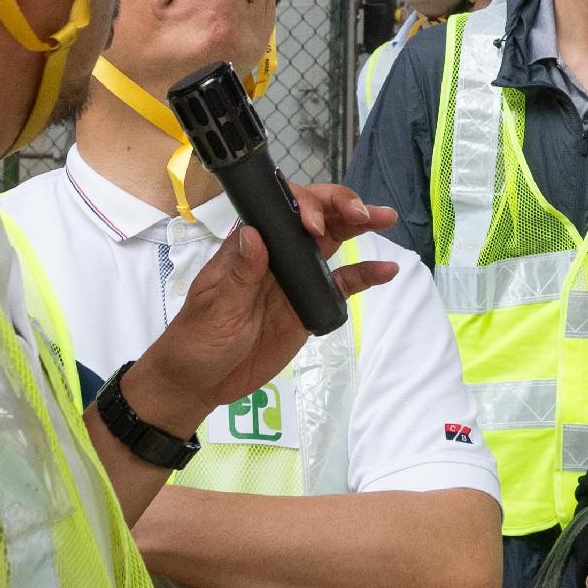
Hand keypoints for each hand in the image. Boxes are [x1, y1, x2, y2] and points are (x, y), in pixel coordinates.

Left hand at [126, 182, 399, 432]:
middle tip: (363, 213)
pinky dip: (365, 275)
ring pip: (332, 241)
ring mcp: (295, 277)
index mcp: (248, 246)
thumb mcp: (217, 308)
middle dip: (339, 205)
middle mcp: (276, 253)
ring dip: (358, 226)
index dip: (303, 205)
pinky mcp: (309, 303)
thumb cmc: (199, 339)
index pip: (279, 209)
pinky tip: (387, 271)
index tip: (314, 226)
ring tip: (386, 218)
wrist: (202, 382)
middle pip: (313, 216)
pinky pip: (340, 284)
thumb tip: (254, 232)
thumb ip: (240, 274)